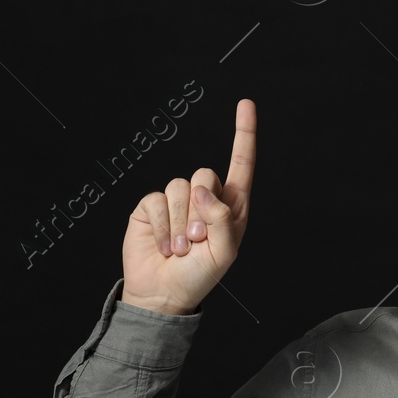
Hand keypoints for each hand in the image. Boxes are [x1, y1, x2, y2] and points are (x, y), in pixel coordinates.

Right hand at [121, 99, 255, 314]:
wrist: (163, 293)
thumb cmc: (199, 275)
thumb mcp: (223, 252)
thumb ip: (222, 219)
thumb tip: (203, 189)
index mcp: (231, 206)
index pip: (241, 163)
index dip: (244, 133)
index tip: (246, 104)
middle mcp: (205, 198)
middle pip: (205, 174)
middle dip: (199, 210)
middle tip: (196, 240)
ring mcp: (177, 200)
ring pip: (179, 188)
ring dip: (179, 225)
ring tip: (179, 248)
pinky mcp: (151, 206)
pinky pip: (156, 201)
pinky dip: (160, 227)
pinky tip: (162, 245)